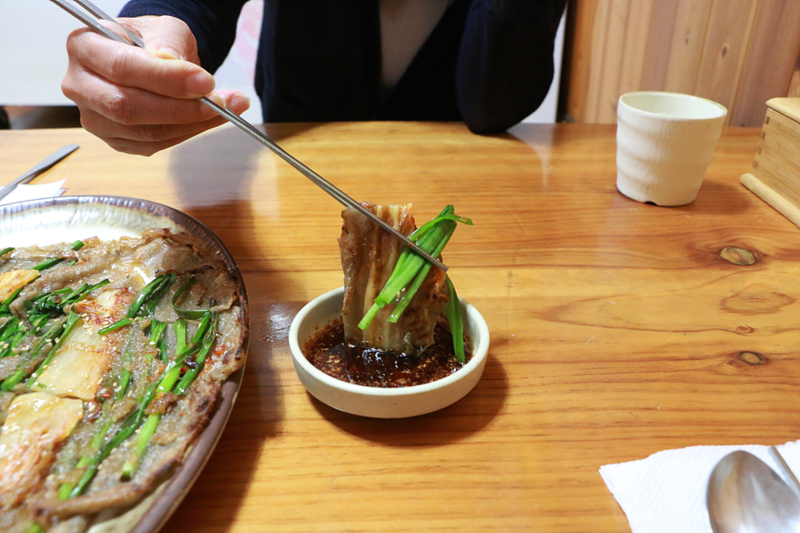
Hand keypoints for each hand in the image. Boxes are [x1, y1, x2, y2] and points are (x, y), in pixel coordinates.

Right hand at [62, 16, 249, 155]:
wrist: (149, 60)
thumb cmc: (152, 40)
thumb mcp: (163, 28)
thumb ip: (168, 42)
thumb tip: (172, 63)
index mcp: (84, 47)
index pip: (122, 67)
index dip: (166, 78)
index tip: (205, 81)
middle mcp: (80, 85)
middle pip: (126, 107)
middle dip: (181, 108)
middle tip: (221, 102)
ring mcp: (94, 117)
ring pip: (142, 132)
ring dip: (191, 124)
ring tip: (225, 109)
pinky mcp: (114, 140)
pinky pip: (152, 145)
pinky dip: (186, 134)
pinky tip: (208, 120)